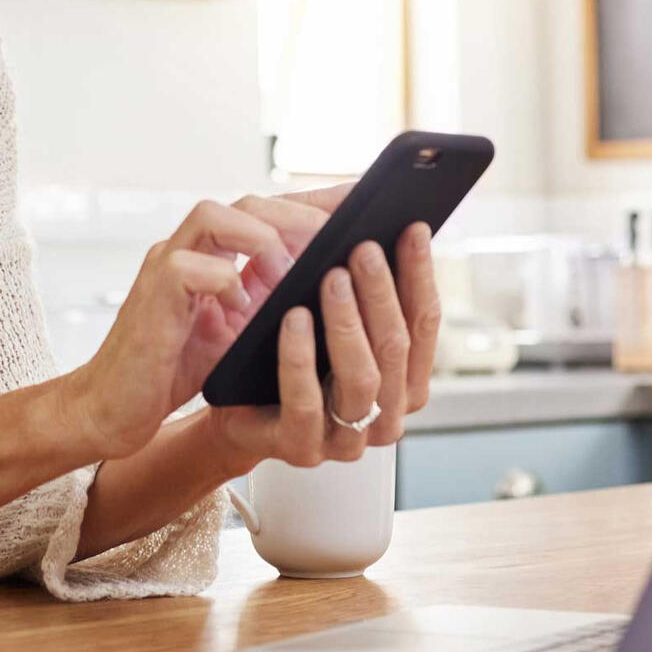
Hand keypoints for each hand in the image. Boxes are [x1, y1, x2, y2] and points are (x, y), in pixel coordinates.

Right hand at [61, 186, 358, 459]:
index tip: (364, 202)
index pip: (269, 210)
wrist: (113, 408)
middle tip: (341, 237)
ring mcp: (165, 266)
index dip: (315, 203)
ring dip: (263, 240)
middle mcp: (188, 248)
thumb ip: (269, 300)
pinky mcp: (151, 296)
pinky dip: (224, 283)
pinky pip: (188, 269)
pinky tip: (244, 308)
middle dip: (299, 215)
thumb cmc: (175, 369)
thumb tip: (332, 285)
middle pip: (246, 202)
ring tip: (293, 273)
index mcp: (213, 253)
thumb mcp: (237, 330)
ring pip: (214, 216)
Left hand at [204, 219, 442, 473]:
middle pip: (396, 348)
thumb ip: (352, 270)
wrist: (227, 402)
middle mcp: (385, 414)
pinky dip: (300, 357)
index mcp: (402, 380)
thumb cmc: (280, 347)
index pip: (424, 324)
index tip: (412, 227)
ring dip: (348, 323)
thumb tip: (368, 202)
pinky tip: (293, 318)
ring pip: (362, 380)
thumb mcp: (319, 305)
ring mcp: (346, 440)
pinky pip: (306, 403)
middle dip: (381, 293)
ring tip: (331, 277)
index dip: (421, 274)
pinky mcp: (300, 449)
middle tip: (363, 247)